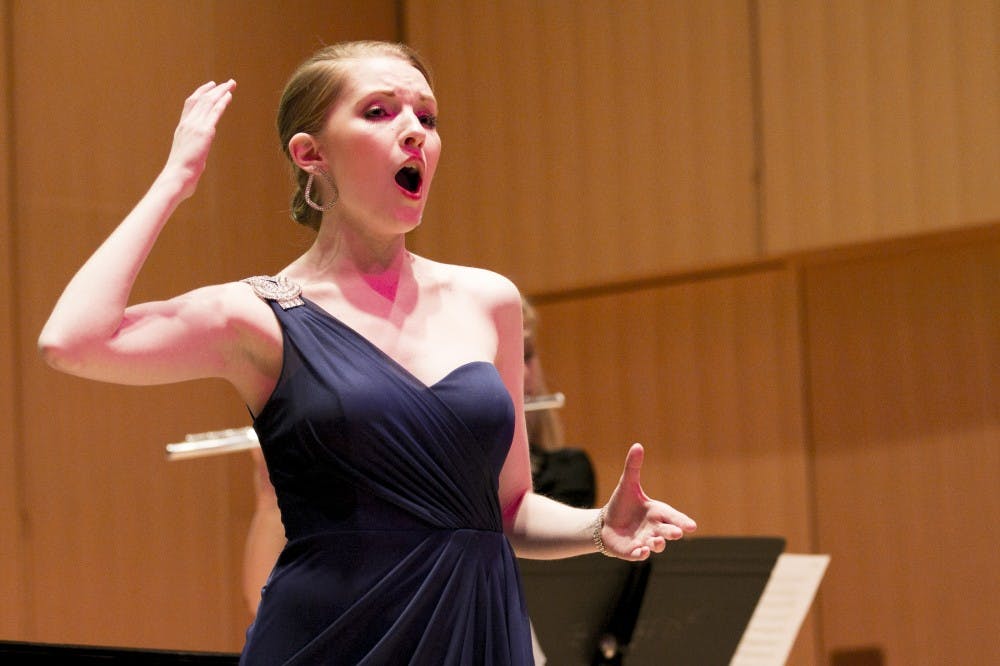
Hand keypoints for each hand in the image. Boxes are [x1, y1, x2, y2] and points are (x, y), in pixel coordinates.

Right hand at [163, 80, 235, 199]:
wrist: (176, 177)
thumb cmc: (180, 176)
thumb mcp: (187, 161)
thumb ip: (194, 157)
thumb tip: (198, 165)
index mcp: (182, 129)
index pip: (191, 104)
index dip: (201, 92)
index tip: (211, 86)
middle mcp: (187, 124)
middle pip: (201, 99)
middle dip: (215, 89)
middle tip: (227, 82)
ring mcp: (195, 126)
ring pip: (208, 102)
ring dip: (221, 91)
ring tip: (232, 84)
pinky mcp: (204, 132)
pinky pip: (214, 112)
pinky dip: (222, 102)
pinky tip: (229, 96)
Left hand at [601, 443, 696, 560]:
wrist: (606, 524)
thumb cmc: (622, 504)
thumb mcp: (628, 484)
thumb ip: (634, 467)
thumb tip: (637, 445)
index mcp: (657, 513)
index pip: (673, 517)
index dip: (682, 521)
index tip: (691, 526)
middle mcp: (654, 529)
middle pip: (667, 532)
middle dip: (672, 532)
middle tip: (676, 533)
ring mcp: (644, 541)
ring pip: (655, 545)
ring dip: (657, 544)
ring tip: (657, 541)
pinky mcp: (632, 551)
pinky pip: (638, 555)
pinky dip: (641, 554)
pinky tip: (641, 552)